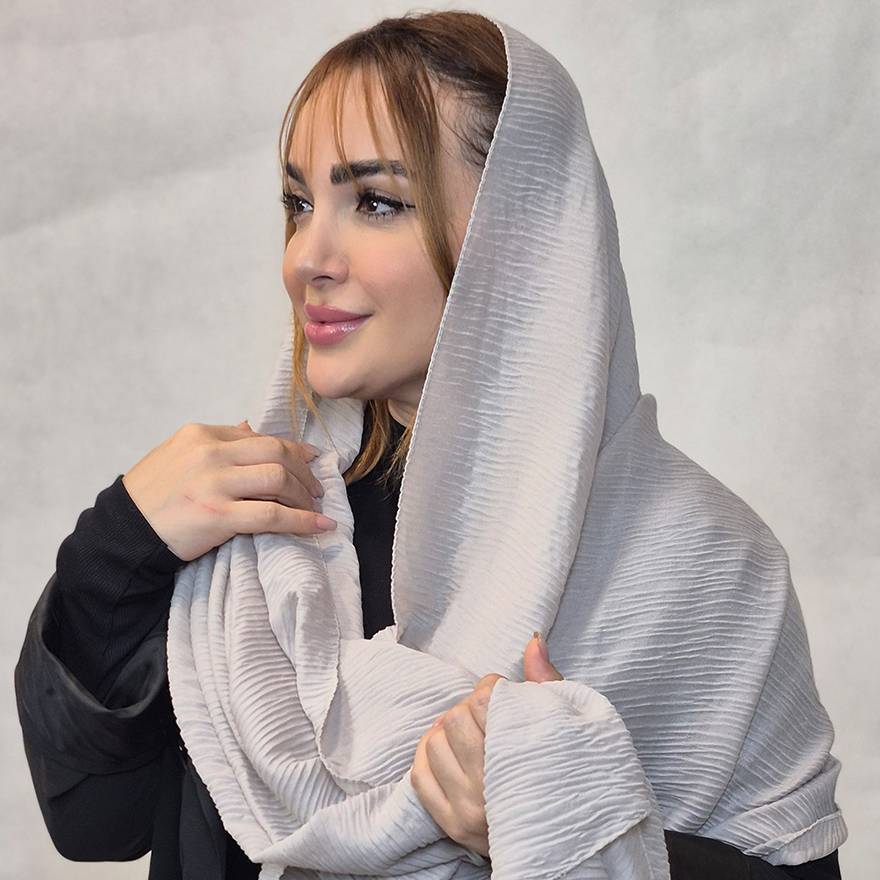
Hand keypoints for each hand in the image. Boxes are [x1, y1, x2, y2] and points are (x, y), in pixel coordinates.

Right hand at [122, 419, 332, 561]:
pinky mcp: (219, 516)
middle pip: (276, 454)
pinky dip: (302, 520)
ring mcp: (215, 484)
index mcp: (202, 434)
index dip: (293, 450)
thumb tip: (249, 426)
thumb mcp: (178, 453)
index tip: (311, 459)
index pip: (260, 437)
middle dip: (305, 471)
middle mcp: (210, 454)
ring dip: (304, 495)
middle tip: (317, 489)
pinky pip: (272, 515)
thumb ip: (216, 440)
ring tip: (314, 508)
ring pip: (279, 480)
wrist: (123, 531)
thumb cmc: (152, 495)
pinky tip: (318, 526)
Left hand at [410, 633, 563, 857]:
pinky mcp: (451, 825)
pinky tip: (449, 750)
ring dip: (450, 731)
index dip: (494, 689)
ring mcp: (467, 812)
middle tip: (490, 716)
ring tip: (473, 734)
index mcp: (521, 764)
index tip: (506, 694)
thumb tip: (533, 640)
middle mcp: (490, 792)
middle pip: (457, 718)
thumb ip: (545, 682)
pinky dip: (428, 755)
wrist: (574, 839)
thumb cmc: (572, 775)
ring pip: (435, 743)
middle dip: (472, 708)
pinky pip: (419, 776)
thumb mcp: (568, 726)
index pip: (485, 701)